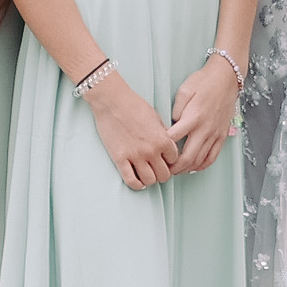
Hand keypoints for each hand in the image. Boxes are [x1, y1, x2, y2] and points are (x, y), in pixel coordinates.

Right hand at [90, 74, 183, 189]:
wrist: (112, 101)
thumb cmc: (134, 105)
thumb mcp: (156, 117)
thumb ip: (164, 134)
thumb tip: (168, 147)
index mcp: (163, 139)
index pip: (175, 161)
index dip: (170, 161)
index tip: (165, 160)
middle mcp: (152, 150)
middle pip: (164, 175)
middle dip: (162, 173)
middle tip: (156, 169)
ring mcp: (135, 156)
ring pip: (150, 181)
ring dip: (150, 179)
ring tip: (146, 174)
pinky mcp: (120, 159)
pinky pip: (131, 181)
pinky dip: (136, 185)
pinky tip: (137, 180)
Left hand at [169, 57, 239, 173]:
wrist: (226, 78)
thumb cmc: (203, 82)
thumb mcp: (184, 90)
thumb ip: (175, 109)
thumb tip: (170, 124)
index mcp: (193, 117)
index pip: (173, 139)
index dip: (162, 148)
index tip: (155, 152)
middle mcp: (204, 129)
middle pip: (187, 157)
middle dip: (174, 167)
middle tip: (164, 169)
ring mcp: (215, 134)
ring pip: (200, 160)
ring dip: (186, 169)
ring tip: (176, 170)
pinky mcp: (222, 136)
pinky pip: (212, 157)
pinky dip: (202, 166)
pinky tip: (194, 167)